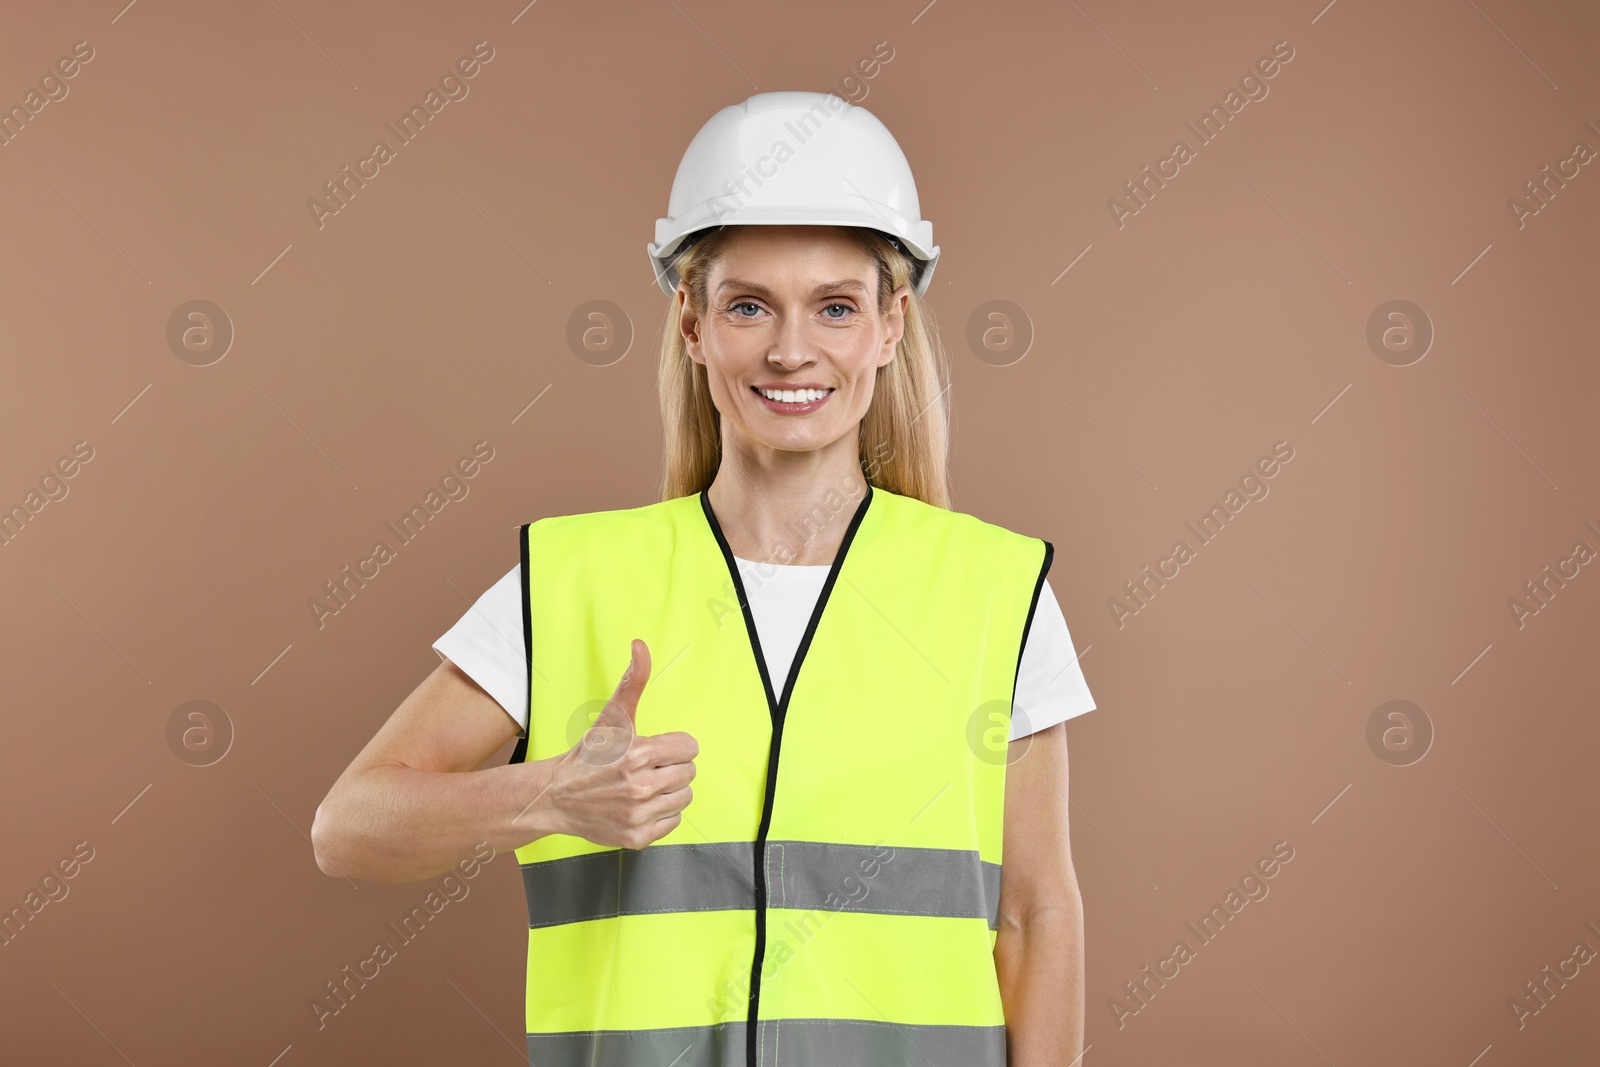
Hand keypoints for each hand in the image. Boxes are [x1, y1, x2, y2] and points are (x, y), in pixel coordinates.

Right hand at [546, 639, 697, 849]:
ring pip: (684, 798)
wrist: (555, 796)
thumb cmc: (588, 755)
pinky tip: (639, 805)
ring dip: (669, 791)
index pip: (690, 748)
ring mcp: (638, 814)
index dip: (674, 746)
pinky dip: (661, 815)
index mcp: (639, 752)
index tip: (655, 749)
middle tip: (647, 768)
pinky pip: (673, 822)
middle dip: (671, 767)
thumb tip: (640, 644)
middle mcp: (640, 785)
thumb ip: (633, 681)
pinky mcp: (636, 837)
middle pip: (689, 773)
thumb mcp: (612, 716)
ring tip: (644, 786)